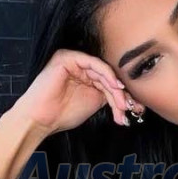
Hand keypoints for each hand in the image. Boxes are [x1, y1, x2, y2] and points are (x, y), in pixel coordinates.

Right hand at [11, 48, 145, 135]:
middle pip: (109, 77)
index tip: (136, 109)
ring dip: (116, 89)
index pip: (110, 82)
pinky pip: (93, 63)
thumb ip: (109, 96)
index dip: (124, 95)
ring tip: (122, 104)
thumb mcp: (94, 104)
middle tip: (131, 108)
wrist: (41, 120)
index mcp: (87, 76)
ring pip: (103, 71)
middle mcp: (81, 67)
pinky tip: (114, 87)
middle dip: (122, 94)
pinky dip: (106, 74)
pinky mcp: (68, 58)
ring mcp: (74, 61)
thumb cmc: (63, 114)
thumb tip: (132, 98)